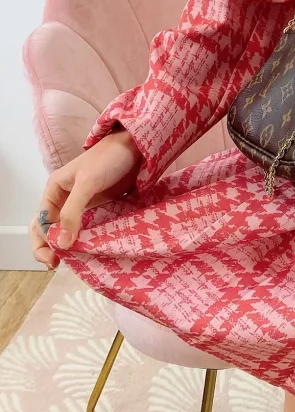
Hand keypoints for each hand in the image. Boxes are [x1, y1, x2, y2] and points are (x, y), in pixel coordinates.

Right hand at [30, 128, 141, 268]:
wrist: (137, 147)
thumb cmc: (109, 158)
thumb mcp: (87, 183)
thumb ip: (73, 211)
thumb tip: (62, 243)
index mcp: (55, 190)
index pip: (41, 222)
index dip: (43, 241)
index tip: (55, 257)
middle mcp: (65, 199)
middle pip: (49, 229)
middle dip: (49, 247)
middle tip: (56, 264)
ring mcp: (83, 205)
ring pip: (68, 231)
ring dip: (67, 246)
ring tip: (73, 261)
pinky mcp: (99, 209)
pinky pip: (87, 228)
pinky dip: (85, 240)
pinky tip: (90, 250)